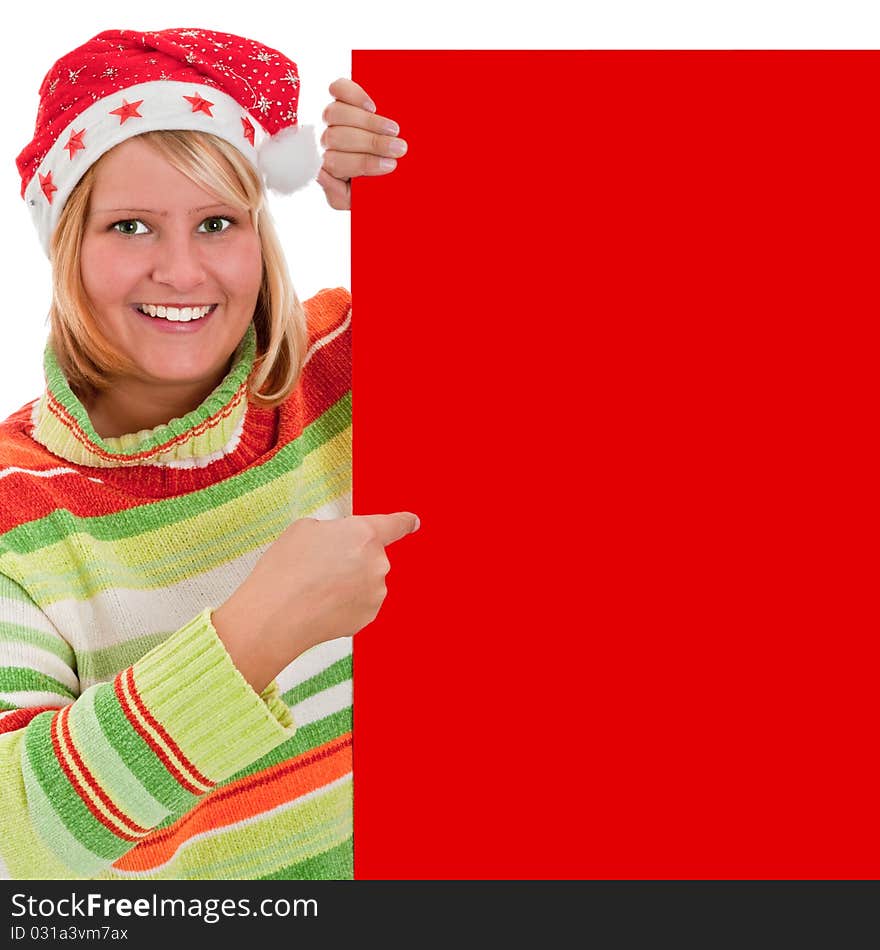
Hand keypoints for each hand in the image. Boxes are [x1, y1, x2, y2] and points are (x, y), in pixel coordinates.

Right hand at [212, 512, 419, 692]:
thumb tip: (341, 541)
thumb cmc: (286, 568)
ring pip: (366, 580)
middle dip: (352, 558)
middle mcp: (378, 562)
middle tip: (320, 565)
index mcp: (365, 534)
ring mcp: (376, 592)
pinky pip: (360, 602)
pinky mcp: (368, 616)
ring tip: (316, 587)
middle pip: (371, 555)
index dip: (405, 521)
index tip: (413, 522)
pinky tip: (322, 604)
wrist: (276, 615)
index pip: (395, 524)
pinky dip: (345, 603)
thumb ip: (334, 529)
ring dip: (349, 581)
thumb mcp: (305, 529)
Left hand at [317, 78, 407, 209]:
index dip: (365, 162)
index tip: (390, 166)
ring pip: (336, 113)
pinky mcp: (338, 98)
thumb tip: (323, 174)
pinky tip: (372, 106)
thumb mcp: (351, 200)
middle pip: (338, 137)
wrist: (372, 177)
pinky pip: (338, 89)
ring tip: (393, 130)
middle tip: (400, 148)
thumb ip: (338, 196)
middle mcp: (322, 141)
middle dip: (373, 143)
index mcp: (325, 168)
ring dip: (368, 122)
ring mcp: (328, 119)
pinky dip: (353, 94)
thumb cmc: (363, 187)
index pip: (337, 163)